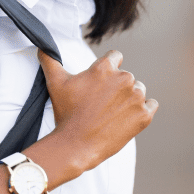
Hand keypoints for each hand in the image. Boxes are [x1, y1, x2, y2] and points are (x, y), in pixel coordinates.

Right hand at [37, 49, 156, 175]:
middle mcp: (124, 78)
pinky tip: (128, 117)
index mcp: (105, 68)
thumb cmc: (66, 113)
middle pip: (126, 76)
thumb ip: (49, 60)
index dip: (107, 69)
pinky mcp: (144, 115)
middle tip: (101, 103)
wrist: (77, 145)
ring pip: (138, 90)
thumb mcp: (55, 83)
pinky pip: (151, 105)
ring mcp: (136, 97)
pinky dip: (143, 110)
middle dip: (116, 87)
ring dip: (129, 98)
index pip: (115, 57)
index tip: (101, 82)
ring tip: (112, 112)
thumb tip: (42, 48)